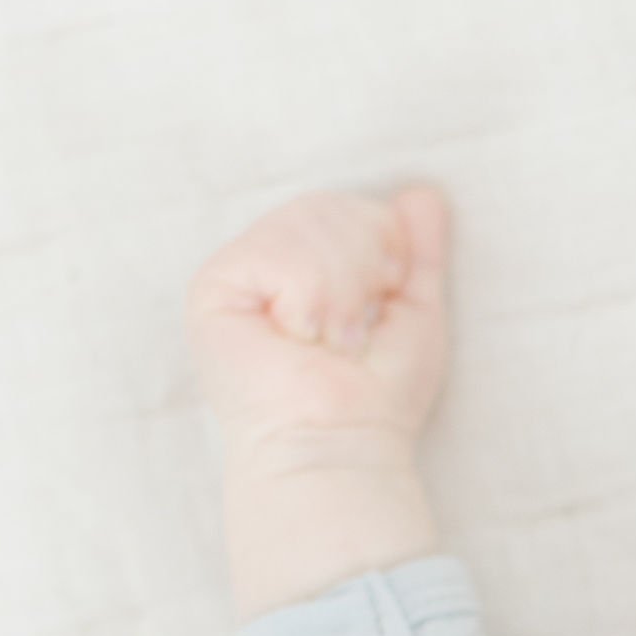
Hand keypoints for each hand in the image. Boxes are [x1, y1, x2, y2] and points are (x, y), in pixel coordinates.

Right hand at [186, 184, 451, 459]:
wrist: (342, 442)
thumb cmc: (378, 396)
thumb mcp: (415, 312)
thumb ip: (419, 253)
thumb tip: (423, 193)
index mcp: (309, 266)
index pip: (349, 207)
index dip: (383, 246)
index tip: (382, 307)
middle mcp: (267, 264)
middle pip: (326, 204)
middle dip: (361, 268)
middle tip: (354, 333)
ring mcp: (236, 272)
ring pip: (305, 221)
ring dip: (338, 291)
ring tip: (329, 341)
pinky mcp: (212, 287)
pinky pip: (277, 250)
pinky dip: (308, 298)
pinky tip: (299, 336)